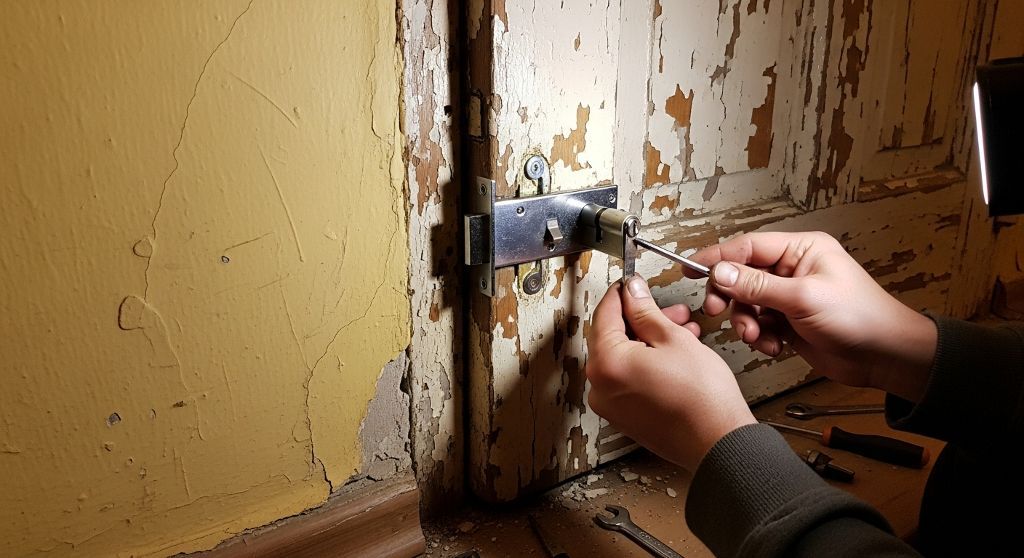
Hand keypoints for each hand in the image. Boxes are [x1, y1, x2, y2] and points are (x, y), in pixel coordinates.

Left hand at [586, 276, 755, 471]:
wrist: (719, 443)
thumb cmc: (702, 399)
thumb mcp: (673, 339)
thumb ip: (645, 311)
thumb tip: (632, 292)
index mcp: (606, 364)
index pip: (604, 315)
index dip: (622, 294)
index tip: (633, 284)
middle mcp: (600, 387)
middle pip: (612, 337)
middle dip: (641, 319)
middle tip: (666, 310)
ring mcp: (611, 404)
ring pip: (623, 357)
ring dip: (648, 339)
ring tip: (680, 331)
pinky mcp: (625, 416)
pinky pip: (629, 378)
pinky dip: (647, 362)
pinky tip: (674, 353)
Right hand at [691, 231, 935, 401]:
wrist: (886, 357)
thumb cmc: (860, 318)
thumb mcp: (802, 298)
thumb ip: (756, 285)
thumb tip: (719, 272)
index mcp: (800, 250)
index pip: (747, 247)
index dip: (716, 257)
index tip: (690, 269)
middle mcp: (792, 269)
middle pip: (741, 276)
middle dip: (728, 296)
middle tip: (715, 310)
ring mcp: (789, 297)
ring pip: (746, 304)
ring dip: (745, 322)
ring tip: (756, 337)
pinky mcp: (789, 322)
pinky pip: (758, 324)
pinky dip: (758, 337)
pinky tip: (772, 346)